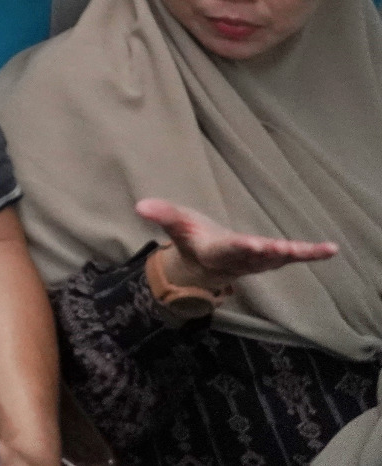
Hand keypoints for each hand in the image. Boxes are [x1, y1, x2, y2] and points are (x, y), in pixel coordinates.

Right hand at [139, 198, 337, 291]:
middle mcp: (240, 260)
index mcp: (216, 252)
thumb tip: (140, 206)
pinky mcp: (271, 258)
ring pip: (278, 260)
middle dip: (270, 254)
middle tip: (282, 249)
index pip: (230, 249)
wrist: (205, 265)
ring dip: (296, 255)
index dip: (243, 248)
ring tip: (316, 250)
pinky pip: (292, 257)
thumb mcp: (175, 223)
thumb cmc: (191, 238)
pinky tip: (331, 249)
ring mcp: (258, 262)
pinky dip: (311, 254)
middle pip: (258, 258)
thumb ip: (161, 214)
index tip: (255, 245)